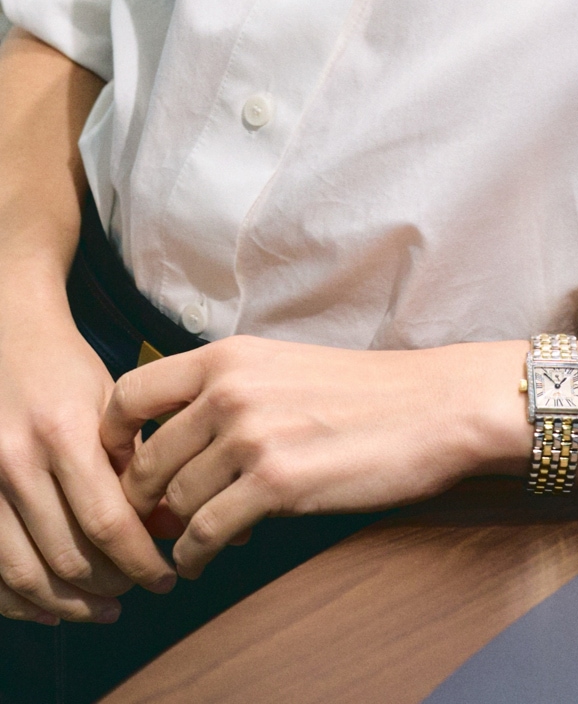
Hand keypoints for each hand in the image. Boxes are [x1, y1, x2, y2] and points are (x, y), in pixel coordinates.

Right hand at [0, 299, 176, 624]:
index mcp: (65, 434)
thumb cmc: (68, 372)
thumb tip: (189, 517)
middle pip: (66, 554)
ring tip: (104, 608)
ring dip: (68, 603)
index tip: (166, 577)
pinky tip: (52, 608)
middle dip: (110, 585)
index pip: (107, 522)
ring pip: (23, 572)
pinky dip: (19, 599)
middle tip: (141, 590)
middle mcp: (16, 461)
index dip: (140, 561)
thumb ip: (143, 460)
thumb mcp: (114, 405)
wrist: (4, 339)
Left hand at [101, 336, 529, 578]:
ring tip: (189, 540)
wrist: (432, 407)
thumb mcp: (284, 367)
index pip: (129, 395)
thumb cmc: (365, 391)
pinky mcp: (276, 484)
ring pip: (174, 500)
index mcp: (228, 356)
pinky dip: (195, 554)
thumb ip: (225, 395)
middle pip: (144, 460)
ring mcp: (252, 437)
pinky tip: (204, 558)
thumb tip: (174, 450)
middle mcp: (230, 391)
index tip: (121, 466)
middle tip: (153, 521)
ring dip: (174, 529)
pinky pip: (205, 532)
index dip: (111, 439)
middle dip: (141, 500)